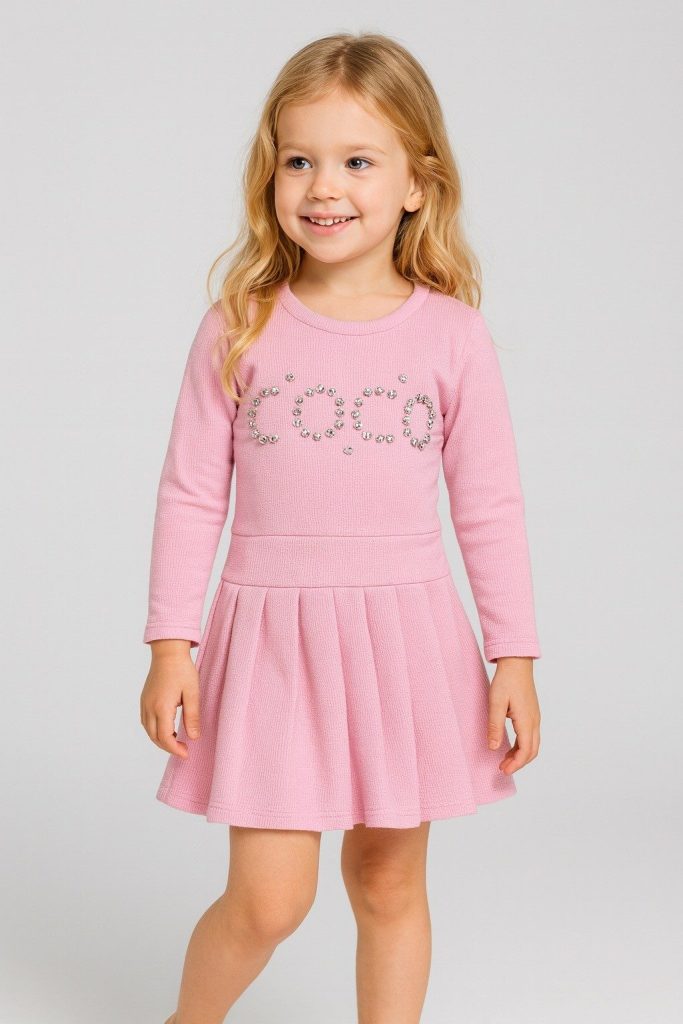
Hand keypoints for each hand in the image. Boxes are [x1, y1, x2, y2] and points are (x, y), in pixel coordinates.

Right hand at [140, 644, 200, 757]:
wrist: (168, 652)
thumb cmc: (182, 669)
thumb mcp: (192, 693)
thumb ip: (192, 716)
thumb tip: (194, 737)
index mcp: (161, 707)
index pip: (165, 738)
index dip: (175, 749)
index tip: (186, 753)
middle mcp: (149, 707)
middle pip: (154, 737)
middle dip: (168, 747)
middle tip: (183, 750)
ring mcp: (145, 703)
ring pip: (148, 730)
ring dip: (160, 740)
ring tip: (177, 741)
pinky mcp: (144, 699)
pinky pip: (146, 721)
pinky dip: (155, 730)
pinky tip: (167, 728)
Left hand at [487, 657, 540, 774]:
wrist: (517, 663)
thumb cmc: (506, 680)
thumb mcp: (495, 703)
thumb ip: (495, 726)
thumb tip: (494, 747)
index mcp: (526, 721)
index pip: (525, 751)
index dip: (516, 764)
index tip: (503, 770)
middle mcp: (534, 721)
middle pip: (532, 751)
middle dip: (519, 763)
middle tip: (502, 768)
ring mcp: (535, 717)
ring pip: (532, 744)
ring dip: (521, 755)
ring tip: (505, 760)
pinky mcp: (532, 713)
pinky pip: (531, 735)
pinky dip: (522, 746)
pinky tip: (510, 746)